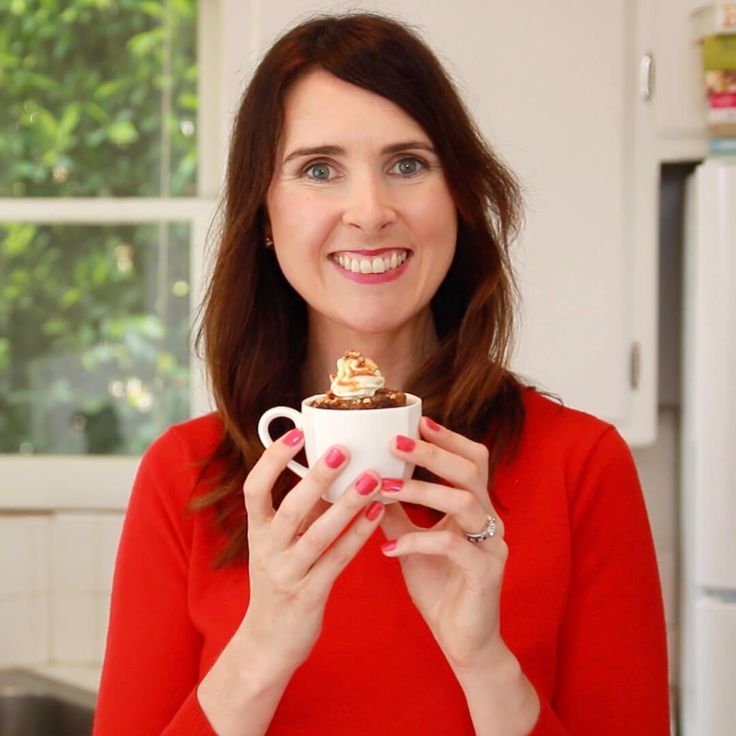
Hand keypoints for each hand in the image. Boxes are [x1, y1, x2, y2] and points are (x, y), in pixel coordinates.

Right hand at [236, 428, 383, 678]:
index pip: (253, 489)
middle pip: (289, 510)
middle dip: (315, 479)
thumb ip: (298, 511)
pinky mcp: (309, 596)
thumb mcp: (278, 543)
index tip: (297, 432)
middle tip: (343, 449)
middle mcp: (267, 551)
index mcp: (257, 531)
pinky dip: (357, 537)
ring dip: (347, 505)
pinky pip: (336, 561)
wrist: (268, 643)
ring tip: (373, 478)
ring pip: (318, 535)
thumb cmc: (280, 580)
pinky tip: (377, 514)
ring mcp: (287, 575)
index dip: (271, 460)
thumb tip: (327, 468)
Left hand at [379, 417, 507, 671]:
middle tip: (396, 442)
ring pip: (462, 502)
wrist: (462, 639)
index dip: (449, 438)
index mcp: (475, 507)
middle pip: (470, 470)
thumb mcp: (412, 541)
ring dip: (420, 491)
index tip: (418, 421)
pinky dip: (417, 542)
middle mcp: (489, 520)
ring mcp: (491, 544)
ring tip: (384, 488)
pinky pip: (452, 546)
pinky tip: (388, 549)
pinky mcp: (486, 572)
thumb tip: (367, 480)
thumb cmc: (440, 586)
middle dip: (432, 453)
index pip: (472, 459)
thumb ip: (396, 511)